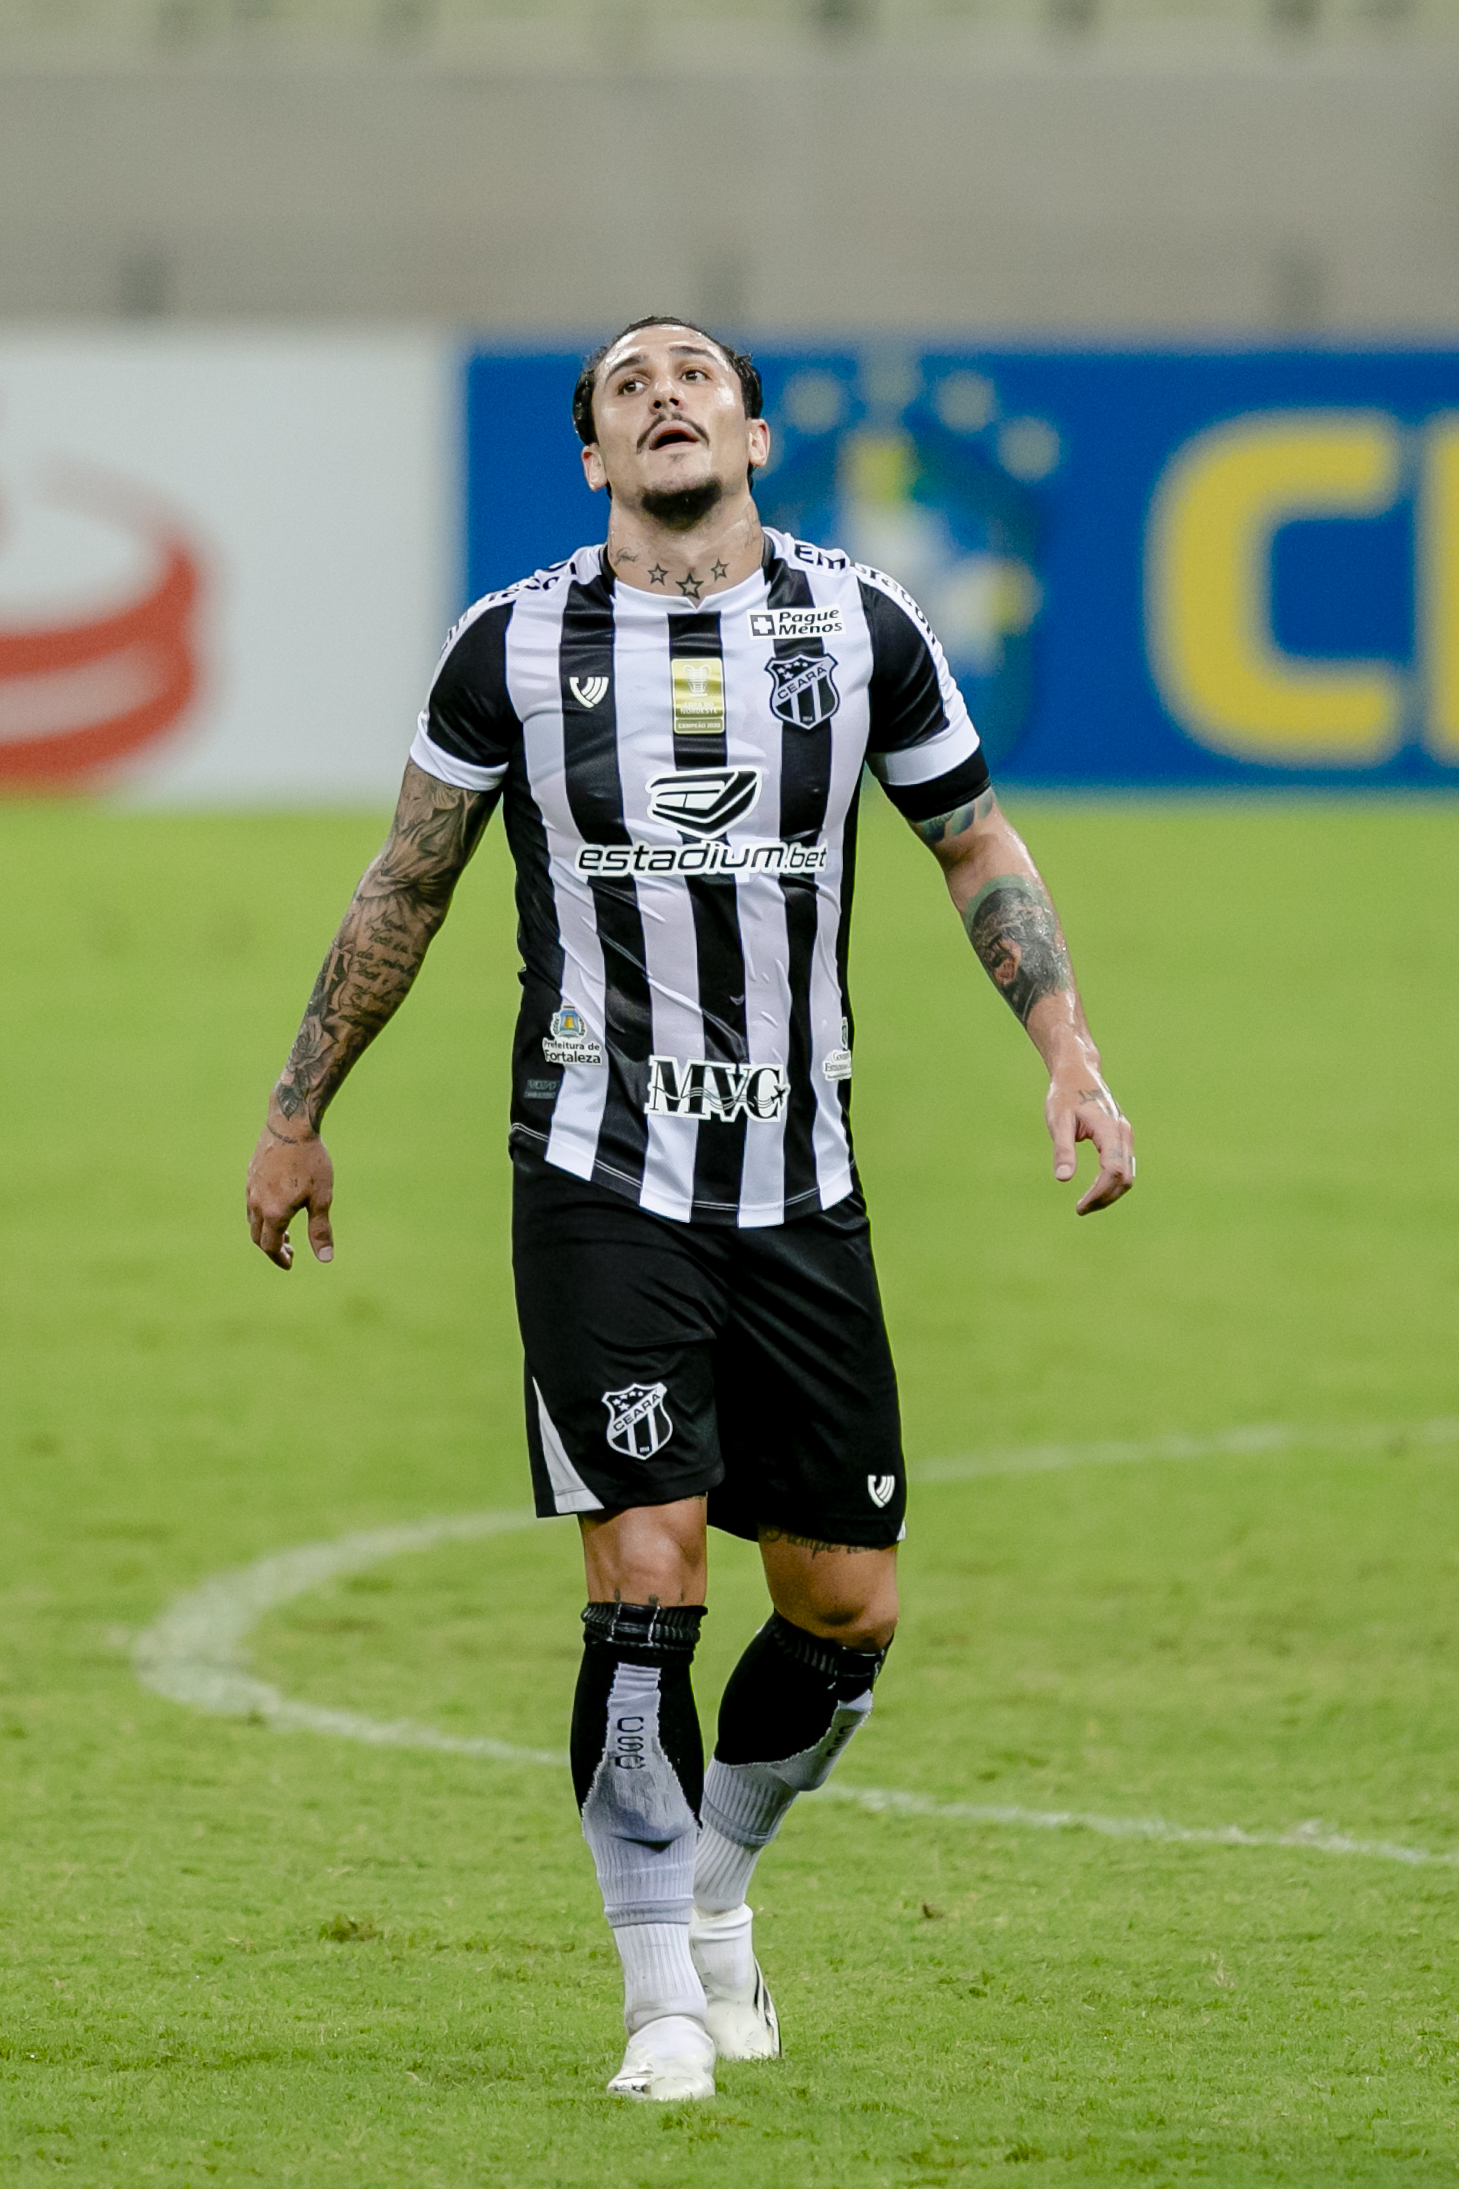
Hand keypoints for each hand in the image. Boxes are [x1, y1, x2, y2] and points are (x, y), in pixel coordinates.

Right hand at [246, 1114, 334, 1269]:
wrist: (290, 1125)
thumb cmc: (311, 1161)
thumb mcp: (321, 1198)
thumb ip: (320, 1230)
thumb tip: (326, 1259)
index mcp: (273, 1213)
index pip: (270, 1246)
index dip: (279, 1259)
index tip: (290, 1264)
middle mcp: (256, 1203)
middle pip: (257, 1236)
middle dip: (272, 1248)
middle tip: (290, 1251)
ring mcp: (250, 1188)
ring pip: (252, 1219)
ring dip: (266, 1231)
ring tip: (284, 1232)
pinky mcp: (250, 1175)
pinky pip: (251, 1203)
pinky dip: (261, 1215)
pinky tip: (277, 1206)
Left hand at [1046, 1070, 1134, 1215]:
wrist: (1078, 1073)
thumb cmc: (1065, 1095)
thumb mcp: (1058, 1121)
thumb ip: (1062, 1149)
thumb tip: (1063, 1179)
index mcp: (1109, 1129)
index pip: (1112, 1171)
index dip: (1099, 1193)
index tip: (1080, 1207)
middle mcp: (1123, 1134)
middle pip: (1124, 1177)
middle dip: (1105, 1198)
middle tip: (1080, 1210)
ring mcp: (1125, 1136)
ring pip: (1128, 1174)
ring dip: (1110, 1194)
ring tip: (1086, 1205)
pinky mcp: (1122, 1138)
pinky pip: (1124, 1167)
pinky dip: (1112, 1183)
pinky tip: (1095, 1191)